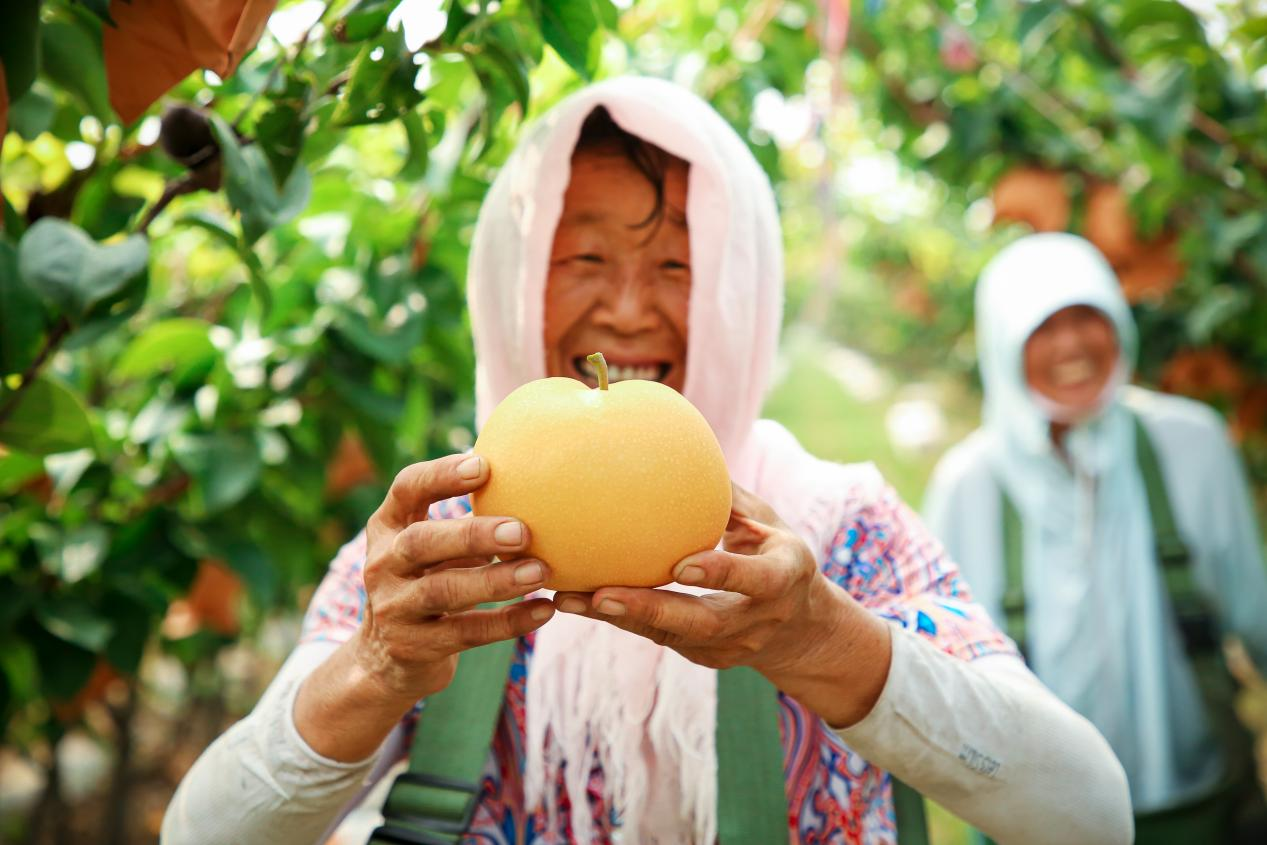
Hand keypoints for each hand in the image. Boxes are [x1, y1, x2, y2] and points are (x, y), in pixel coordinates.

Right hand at [354, 453, 555, 702]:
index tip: (483, 466)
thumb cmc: (426, 582)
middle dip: (472, 534)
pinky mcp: (413, 647)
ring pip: (443, 591)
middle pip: (421, 542)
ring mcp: (393, 608)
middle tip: (522, 531)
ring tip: (540, 572)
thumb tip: (535, 483)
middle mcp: (383, 564)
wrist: (384, 658)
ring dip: (495, 581)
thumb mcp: (429, 548)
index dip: (441, 475)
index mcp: (388, 527)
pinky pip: (465, 633)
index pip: (406, 489)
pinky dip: (508, 623)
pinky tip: (544, 610)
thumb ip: (462, 522)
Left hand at [552, 484, 890, 725]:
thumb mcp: (769, 524)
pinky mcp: (704, 657)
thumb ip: (730, 498)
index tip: (682, 567)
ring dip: (618, 619)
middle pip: (702, 623)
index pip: (755, 580)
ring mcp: (731, 646)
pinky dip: (618, 621)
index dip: (721, 574)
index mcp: (783, 578)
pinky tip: (576, 602)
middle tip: (600, 595)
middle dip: (649, 611)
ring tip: (568, 599)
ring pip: (671, 636)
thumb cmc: (775, 554)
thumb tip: (680, 446)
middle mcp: (758, 619)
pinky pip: (658, 639)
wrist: (802, 629)